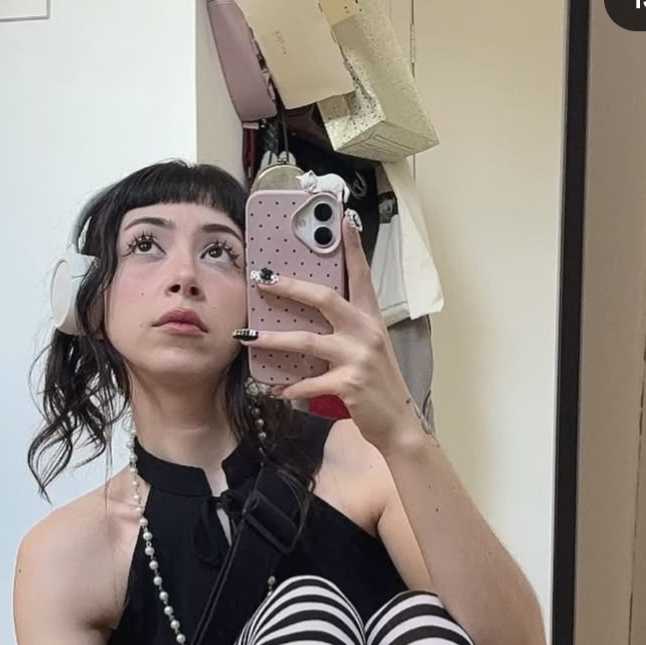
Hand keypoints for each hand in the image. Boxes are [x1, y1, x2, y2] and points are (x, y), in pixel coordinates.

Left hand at [247, 217, 432, 454]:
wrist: (398, 423)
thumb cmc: (378, 384)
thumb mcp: (368, 348)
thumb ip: (347, 329)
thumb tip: (310, 317)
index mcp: (370, 319)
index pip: (361, 276)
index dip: (352, 248)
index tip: (342, 221)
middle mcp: (366, 332)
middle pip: (324, 299)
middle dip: (289, 287)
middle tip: (262, 279)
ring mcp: (358, 358)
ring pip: (306, 341)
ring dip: (273, 339)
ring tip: (248, 337)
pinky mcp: (349, 384)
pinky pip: (309, 383)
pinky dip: (288, 386)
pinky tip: (273, 389)